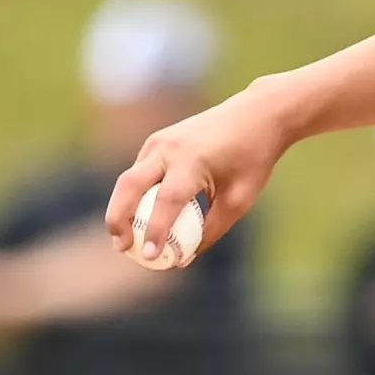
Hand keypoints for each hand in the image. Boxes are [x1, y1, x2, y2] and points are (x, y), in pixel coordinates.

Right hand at [105, 85, 292, 262]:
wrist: (256, 115)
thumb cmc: (252, 159)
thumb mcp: (240, 198)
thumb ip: (212, 228)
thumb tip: (183, 258)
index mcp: (193, 160)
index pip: (167, 200)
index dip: (156, 230)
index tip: (151, 257)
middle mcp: (169, 147)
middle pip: (129, 185)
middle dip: (119, 219)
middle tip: (122, 248)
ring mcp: (159, 141)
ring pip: (129, 178)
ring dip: (122, 208)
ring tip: (125, 239)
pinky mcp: (157, 140)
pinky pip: (140, 171)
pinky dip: (135, 195)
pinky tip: (140, 216)